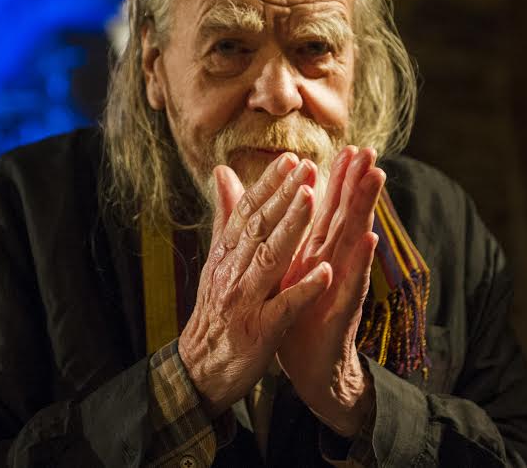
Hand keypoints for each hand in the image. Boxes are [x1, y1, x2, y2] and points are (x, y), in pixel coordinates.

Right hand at [178, 153, 333, 416]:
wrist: (201, 367)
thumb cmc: (215, 310)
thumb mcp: (217, 260)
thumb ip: (225, 216)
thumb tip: (223, 171)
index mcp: (225, 255)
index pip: (247, 212)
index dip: (269, 185)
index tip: (292, 160)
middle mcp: (232, 272)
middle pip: (259, 227)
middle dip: (284, 195)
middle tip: (307, 167)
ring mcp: (245, 301)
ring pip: (270, 258)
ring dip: (290, 227)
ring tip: (311, 199)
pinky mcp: (260, 330)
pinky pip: (284, 306)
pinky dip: (303, 288)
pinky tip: (325, 272)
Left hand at [276, 147, 384, 436]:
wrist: (307, 365)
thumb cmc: (297, 315)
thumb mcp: (286, 271)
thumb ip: (283, 237)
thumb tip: (277, 208)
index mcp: (316, 252)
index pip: (330, 210)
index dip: (338, 180)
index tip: (348, 148)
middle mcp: (333, 262)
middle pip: (346, 216)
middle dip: (358, 183)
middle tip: (370, 150)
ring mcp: (340, 284)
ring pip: (354, 240)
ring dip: (365, 209)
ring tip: (376, 178)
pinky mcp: (341, 309)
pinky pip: (351, 281)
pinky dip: (359, 260)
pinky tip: (369, 239)